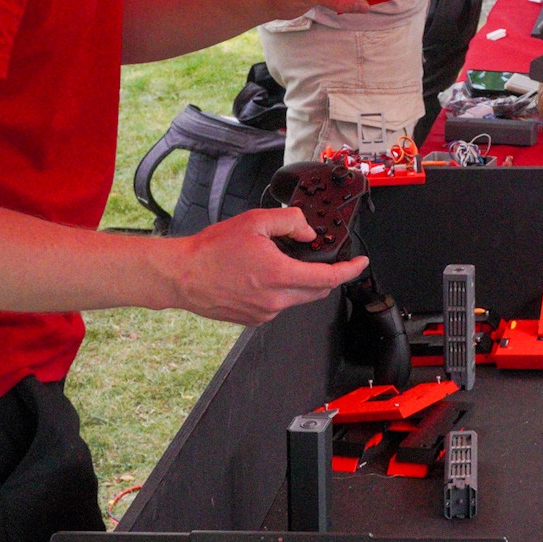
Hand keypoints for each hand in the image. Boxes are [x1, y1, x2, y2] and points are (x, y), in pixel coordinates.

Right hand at [155, 207, 367, 325]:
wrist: (182, 275)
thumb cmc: (212, 250)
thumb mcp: (255, 221)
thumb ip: (290, 222)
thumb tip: (308, 233)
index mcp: (280, 275)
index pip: (329, 278)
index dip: (350, 271)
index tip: (360, 263)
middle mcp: (276, 299)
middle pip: (317, 290)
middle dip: (326, 275)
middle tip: (318, 258)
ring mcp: (265, 313)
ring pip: (298, 298)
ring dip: (300, 282)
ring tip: (278, 262)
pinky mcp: (253, 320)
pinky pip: (279, 305)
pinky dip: (281, 291)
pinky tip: (262, 277)